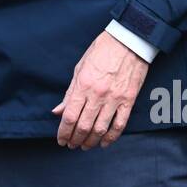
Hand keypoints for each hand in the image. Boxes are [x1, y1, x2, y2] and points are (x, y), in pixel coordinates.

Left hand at [51, 31, 148, 148]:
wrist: (128, 40)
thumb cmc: (101, 51)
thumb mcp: (80, 68)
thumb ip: (69, 92)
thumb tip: (57, 111)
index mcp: (83, 85)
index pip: (69, 116)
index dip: (63, 132)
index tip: (61, 140)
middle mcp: (98, 94)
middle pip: (84, 126)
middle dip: (75, 139)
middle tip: (71, 145)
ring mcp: (114, 98)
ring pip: (101, 129)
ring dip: (91, 141)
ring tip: (85, 146)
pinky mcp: (129, 100)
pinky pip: (119, 124)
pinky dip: (111, 137)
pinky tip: (104, 143)